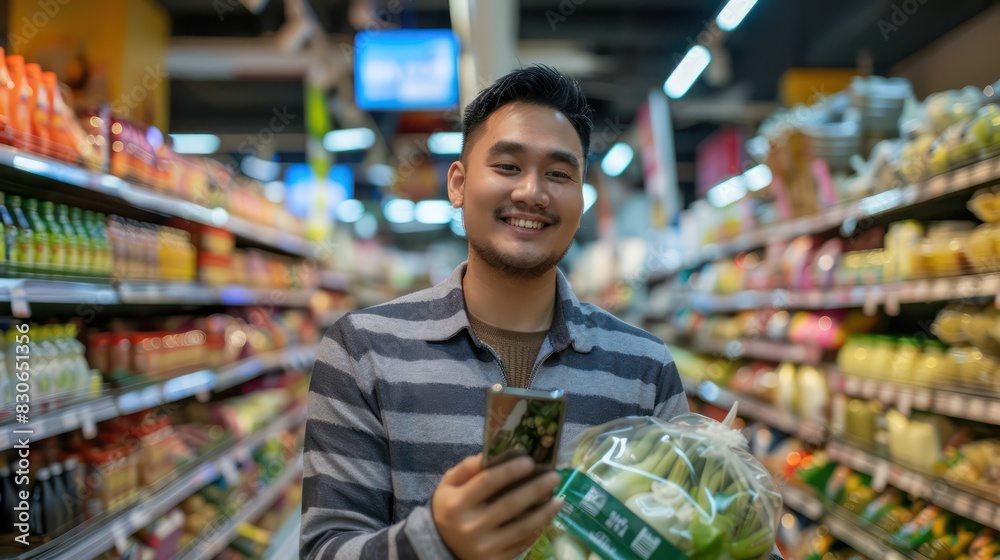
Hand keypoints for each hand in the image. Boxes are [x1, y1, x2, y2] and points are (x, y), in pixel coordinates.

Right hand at [432, 454, 563, 559]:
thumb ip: (468, 468)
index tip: (530, 460)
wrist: (442, 545)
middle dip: (535, 489)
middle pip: (509, 505)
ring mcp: (484, 547)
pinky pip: (522, 543)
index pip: (487, 483)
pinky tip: (546, 516)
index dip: (510, 471)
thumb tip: (493, 452)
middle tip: (555, 476)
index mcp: (457, 504)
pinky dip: (537, 529)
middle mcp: (470, 527)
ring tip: (559, 498)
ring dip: (544, 512)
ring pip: (521, 528)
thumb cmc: (450, 508)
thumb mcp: (449, 484)